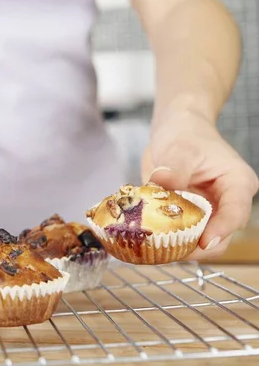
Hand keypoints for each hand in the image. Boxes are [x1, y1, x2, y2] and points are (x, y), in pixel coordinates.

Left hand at [141, 110, 257, 259]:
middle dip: (195, 246)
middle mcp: (226, 203)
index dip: (221, 230)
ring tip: (153, 247)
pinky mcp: (188, 217)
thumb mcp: (181, 148)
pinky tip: (146, 239)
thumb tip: (163, 181)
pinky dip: (164, 239)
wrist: (175, 130)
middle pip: (219, 236)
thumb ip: (175, 168)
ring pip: (197, 241)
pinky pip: (179, 234)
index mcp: (237, 184)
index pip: (235, 213)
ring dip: (177, 246)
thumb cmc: (186, 134)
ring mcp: (207, 212)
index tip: (203, 243)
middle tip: (169, 251)